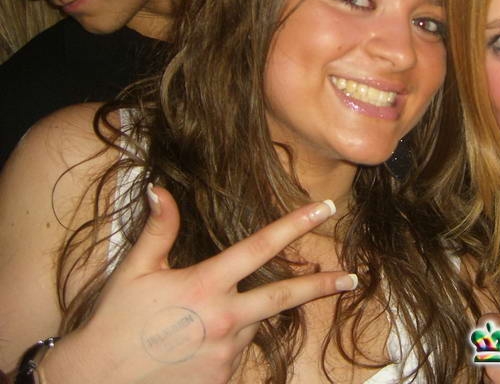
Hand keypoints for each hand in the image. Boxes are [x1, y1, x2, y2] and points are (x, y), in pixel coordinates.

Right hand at [40, 186, 355, 383]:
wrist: (95, 381)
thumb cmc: (114, 321)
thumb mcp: (135, 270)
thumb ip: (158, 229)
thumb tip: (161, 188)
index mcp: (203, 285)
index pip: (260, 247)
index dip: (295, 224)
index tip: (325, 208)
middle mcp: (223, 319)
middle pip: (284, 296)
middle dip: (321, 285)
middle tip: (350, 277)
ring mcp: (224, 354)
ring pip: (251, 325)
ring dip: (241, 317)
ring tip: (197, 321)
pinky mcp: (221, 379)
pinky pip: (236, 352)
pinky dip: (227, 341)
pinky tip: (196, 344)